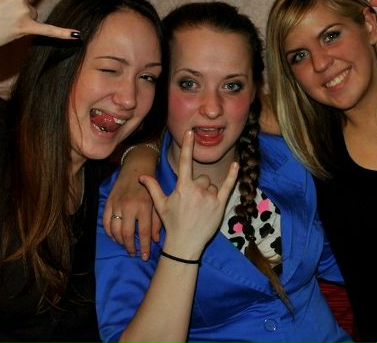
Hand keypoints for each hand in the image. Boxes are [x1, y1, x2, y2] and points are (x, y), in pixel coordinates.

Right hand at [103, 161, 161, 260]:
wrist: (137, 167)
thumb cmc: (151, 186)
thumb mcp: (158, 202)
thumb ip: (157, 222)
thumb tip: (154, 241)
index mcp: (144, 206)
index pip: (143, 232)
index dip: (144, 247)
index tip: (144, 257)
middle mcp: (129, 206)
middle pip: (127, 234)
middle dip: (130, 247)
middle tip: (134, 253)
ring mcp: (117, 204)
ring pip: (115, 230)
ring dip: (120, 241)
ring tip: (126, 246)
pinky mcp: (108, 202)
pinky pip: (105, 222)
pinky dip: (109, 232)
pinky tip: (115, 237)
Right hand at [140, 130, 238, 259]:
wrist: (184, 244)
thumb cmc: (172, 223)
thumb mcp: (161, 205)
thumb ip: (153, 187)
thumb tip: (141, 176)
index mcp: (183, 187)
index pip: (185, 162)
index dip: (187, 146)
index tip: (190, 132)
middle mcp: (197, 190)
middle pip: (203, 178)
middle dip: (199, 186)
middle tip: (193, 202)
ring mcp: (210, 197)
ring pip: (213, 186)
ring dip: (208, 193)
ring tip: (201, 208)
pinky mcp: (220, 205)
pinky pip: (228, 186)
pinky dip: (232, 175)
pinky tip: (236, 164)